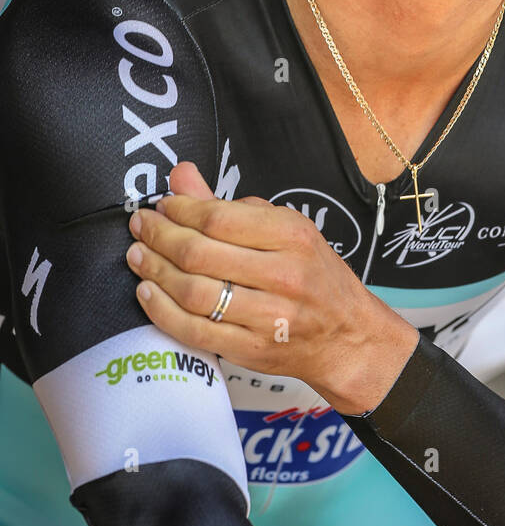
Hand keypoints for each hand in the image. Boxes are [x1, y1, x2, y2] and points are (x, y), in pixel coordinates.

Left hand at [125, 161, 418, 415]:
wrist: (346, 336)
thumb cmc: (313, 276)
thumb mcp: (285, 229)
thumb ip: (229, 205)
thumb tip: (181, 175)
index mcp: (292, 236)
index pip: (220, 218)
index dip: (179, 210)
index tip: (161, 205)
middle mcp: (284, 275)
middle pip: (201, 254)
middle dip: (159, 237)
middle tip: (140, 226)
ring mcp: (268, 317)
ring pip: (194, 292)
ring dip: (154, 271)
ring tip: (137, 256)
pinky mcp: (251, 350)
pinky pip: (194, 331)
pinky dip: (162, 311)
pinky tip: (147, 293)